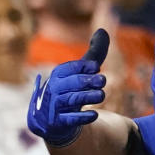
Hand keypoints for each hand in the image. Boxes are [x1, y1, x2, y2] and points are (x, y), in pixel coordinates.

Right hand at [27, 29, 109, 146]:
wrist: (52, 119)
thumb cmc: (70, 90)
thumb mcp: (81, 72)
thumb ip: (94, 54)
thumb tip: (103, 31)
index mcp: (58, 75)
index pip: (69, 68)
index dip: (82, 66)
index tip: (95, 66)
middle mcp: (54, 89)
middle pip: (71, 83)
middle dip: (87, 81)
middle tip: (103, 80)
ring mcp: (54, 107)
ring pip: (71, 100)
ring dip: (88, 97)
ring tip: (102, 95)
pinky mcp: (58, 123)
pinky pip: (69, 120)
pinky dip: (82, 118)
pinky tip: (95, 115)